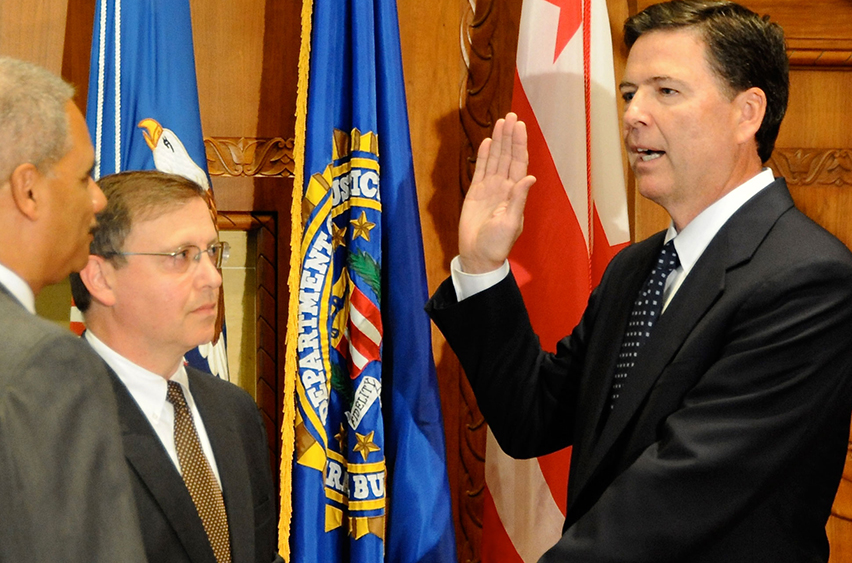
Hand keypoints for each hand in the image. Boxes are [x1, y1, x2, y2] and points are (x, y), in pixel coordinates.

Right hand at [459, 112, 535, 272]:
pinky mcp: (475, 193)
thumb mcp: (511, 222)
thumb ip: (518, 199)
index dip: (519, 144)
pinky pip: (480, 170)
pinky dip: (483, 156)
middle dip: (509, 136)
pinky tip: (486, 142)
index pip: (518, 162)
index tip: (519, 126)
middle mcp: (503, 187)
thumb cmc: (496, 244)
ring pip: (494, 159)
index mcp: (514, 193)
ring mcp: (489, 189)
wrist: (478, 255)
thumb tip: (530, 178)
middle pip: (507, 156)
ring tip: (500, 122)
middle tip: (510, 116)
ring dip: (498, 141)